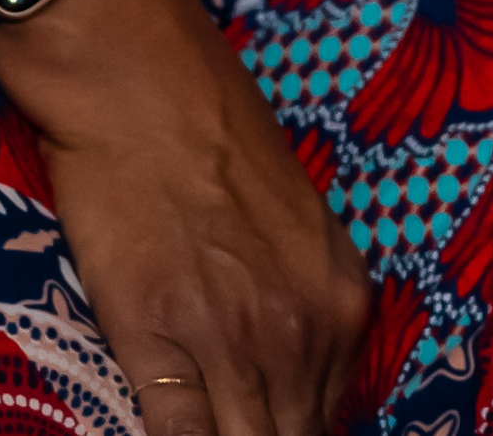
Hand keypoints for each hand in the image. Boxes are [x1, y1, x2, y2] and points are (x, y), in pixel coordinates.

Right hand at [0, 0, 371, 435]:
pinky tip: (170, 430)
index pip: (330, 423)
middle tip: (240, 426)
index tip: (271, 426)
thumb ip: (307, 307)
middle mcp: (302, 334)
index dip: (294, 433)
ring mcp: (232, 344)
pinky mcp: (158, 343)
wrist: (148, 92)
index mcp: (344, 305)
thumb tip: (297, 376)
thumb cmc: (221, 146)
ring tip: (209, 428)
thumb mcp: (301, 230)